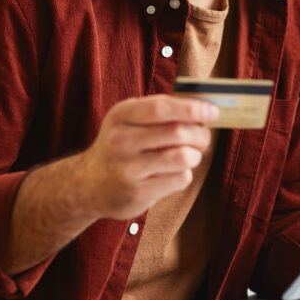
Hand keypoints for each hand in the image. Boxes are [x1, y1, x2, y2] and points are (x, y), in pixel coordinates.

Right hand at [75, 95, 217, 219]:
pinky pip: (179, 179)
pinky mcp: (136, 193)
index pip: (161, 108)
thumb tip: (204, 107)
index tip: (213, 111)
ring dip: (195, 156)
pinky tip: (175, 173)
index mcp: (121, 115)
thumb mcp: (129, 121)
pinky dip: (185, 174)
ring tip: (190, 156)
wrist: (87, 185)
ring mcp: (127, 168)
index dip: (192, 108)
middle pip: (177, 132)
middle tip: (204, 139)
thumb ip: (161, 111)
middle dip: (200, 134)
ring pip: (182, 156)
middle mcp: (120, 140)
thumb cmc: (121, 146)